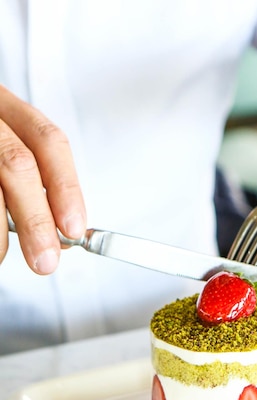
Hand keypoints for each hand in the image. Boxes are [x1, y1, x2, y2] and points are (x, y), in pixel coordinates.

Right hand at [0, 85, 85, 272]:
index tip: (73, 228)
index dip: (65, 186)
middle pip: (18, 164)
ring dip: (0, 235)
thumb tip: (60, 234)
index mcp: (5, 109)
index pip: (47, 140)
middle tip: (45, 258)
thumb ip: (32, 186)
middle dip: (36, 219)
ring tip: (1, 256)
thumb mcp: (3, 156)